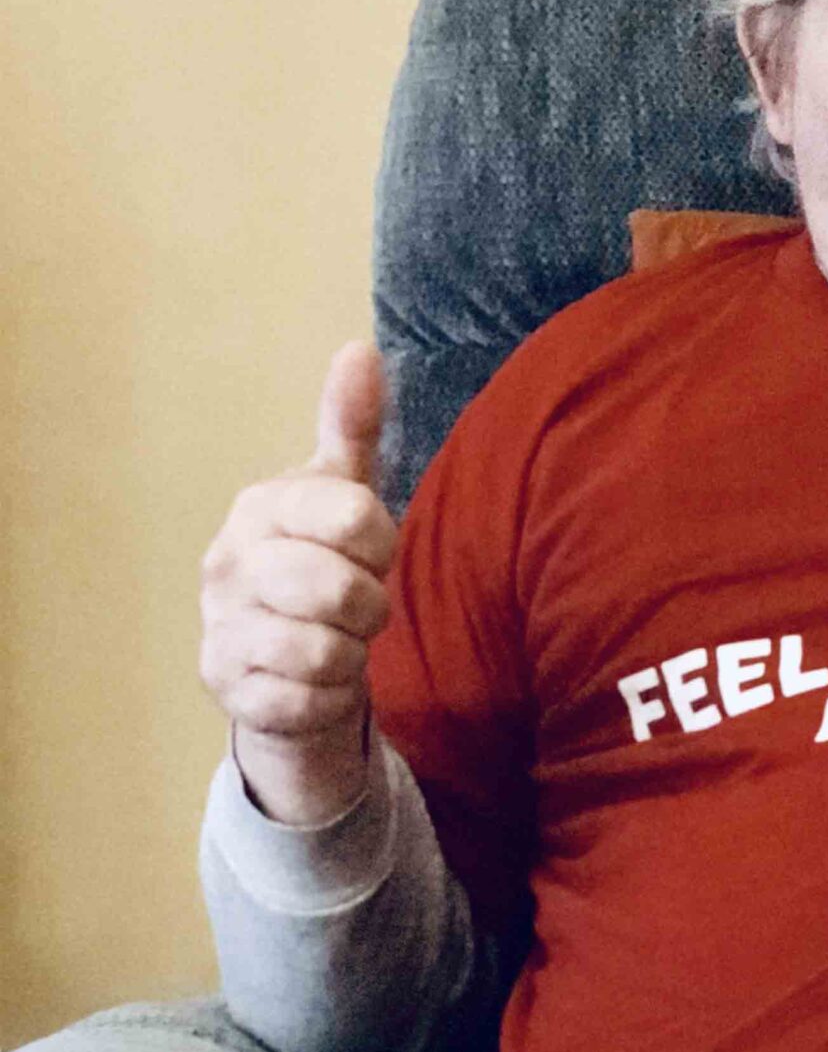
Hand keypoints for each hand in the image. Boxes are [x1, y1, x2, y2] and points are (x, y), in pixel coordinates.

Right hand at [199, 343, 396, 823]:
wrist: (285, 666)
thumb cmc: (323, 568)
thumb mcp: (342, 494)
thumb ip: (351, 426)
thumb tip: (359, 349)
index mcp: (261, 507)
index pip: (356, 516)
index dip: (383, 544)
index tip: (374, 553)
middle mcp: (227, 564)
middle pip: (339, 590)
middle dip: (370, 607)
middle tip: (360, 608)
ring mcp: (219, 629)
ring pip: (323, 651)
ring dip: (350, 656)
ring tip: (336, 643)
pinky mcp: (227, 692)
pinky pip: (305, 701)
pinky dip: (328, 698)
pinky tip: (315, 682)